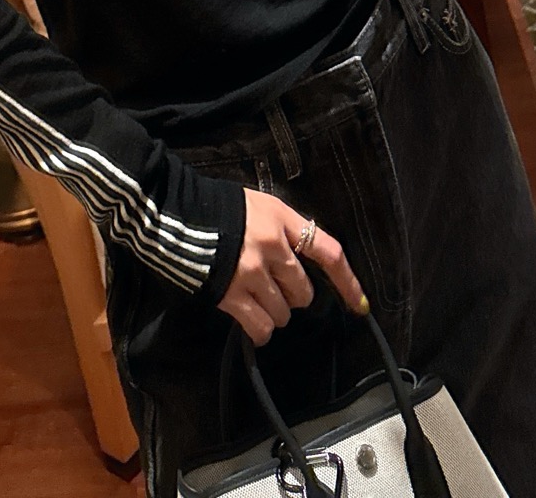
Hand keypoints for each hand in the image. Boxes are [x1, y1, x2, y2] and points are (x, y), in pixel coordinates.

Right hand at [219, 187, 368, 343]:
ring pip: (283, 312)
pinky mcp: (231, 296)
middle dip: (293, 295)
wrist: (175, 213)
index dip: (348, 282)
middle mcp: (273, 247)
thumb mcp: (258, 205)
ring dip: (274, 311)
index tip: (360, 306)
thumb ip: (281, 229)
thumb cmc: (217, 206)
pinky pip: (260, 327)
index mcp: (282, 220)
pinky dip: (260, 329)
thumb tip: (298, 259)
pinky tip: (252, 320)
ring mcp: (252, 273)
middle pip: (303, 291)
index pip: (328, 252)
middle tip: (275, 288)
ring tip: (256, 298)